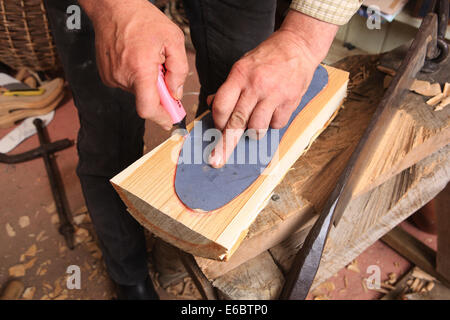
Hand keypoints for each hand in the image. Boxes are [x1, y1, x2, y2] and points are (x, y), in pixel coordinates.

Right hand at [79, 0, 187, 129]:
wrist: (113, 7)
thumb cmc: (144, 20)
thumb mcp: (173, 40)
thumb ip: (178, 70)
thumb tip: (176, 93)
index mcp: (140, 69)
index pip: (148, 108)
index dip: (161, 118)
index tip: (170, 121)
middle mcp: (122, 76)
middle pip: (145, 99)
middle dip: (158, 91)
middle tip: (162, 71)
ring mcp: (111, 76)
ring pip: (136, 91)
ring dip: (146, 81)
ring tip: (146, 58)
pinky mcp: (106, 75)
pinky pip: (127, 84)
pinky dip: (135, 77)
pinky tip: (136, 59)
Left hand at [208, 10, 337, 167]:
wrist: (298, 46)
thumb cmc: (267, 57)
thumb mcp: (243, 65)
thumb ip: (229, 87)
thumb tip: (212, 104)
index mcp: (240, 75)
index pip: (221, 105)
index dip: (217, 121)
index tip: (218, 128)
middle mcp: (255, 86)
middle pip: (236, 122)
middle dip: (225, 144)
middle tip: (216, 160)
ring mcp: (274, 94)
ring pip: (257, 128)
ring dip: (254, 131)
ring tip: (256, 122)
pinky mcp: (290, 101)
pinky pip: (276, 125)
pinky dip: (272, 124)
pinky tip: (273, 112)